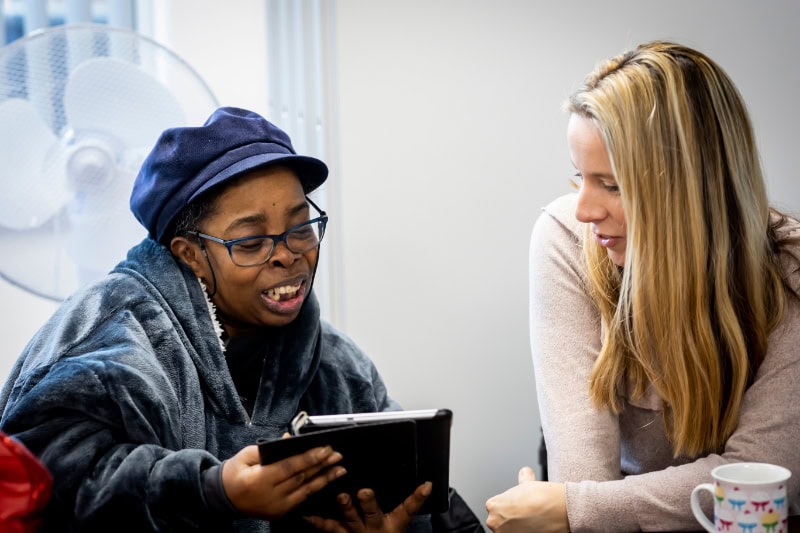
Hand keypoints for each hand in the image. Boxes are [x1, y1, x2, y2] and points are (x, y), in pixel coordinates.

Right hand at [221, 444, 345, 519]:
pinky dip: (316, 489)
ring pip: (306, 491)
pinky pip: (302, 500)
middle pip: (301, 478)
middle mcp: (270, 496)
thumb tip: (290, 439)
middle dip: (321, 465)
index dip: (309, 457)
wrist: (225, 498)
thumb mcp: (246, 455)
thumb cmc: (235, 472)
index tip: (325, 448)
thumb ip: (268, 447)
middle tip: (337, 454)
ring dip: (325, 479)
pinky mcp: (280, 513)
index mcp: (259, 480)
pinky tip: (327, 480)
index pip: (289, 467)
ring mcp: (276, 507)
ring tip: (340, 469)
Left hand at [303, 481, 431, 532]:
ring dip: (345, 508)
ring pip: (349, 520)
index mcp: (391, 522)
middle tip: (363, 491)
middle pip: (370, 515)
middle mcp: (373, 528)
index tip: (414, 487)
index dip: (412, 498)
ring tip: (341, 496)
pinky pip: (329, 527)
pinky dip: (317, 521)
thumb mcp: (401, 519)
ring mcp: (355, 532)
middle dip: (367, 503)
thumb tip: (428, 484)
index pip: (405, 509)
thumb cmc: (388, 532)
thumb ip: (413, 502)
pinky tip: (306, 513)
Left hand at [485, 466, 567, 532]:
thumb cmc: (542, 497)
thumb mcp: (528, 483)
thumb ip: (522, 478)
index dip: (510, 507)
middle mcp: (494, 522)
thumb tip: (525, 473)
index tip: (519, 506)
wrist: (558, 510)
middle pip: (500, 521)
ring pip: (508, 531)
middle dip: (511, 519)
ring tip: (532, 522)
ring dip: (517, 528)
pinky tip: (534, 528)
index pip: (496, 508)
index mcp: (493, 506)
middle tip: (526, 515)